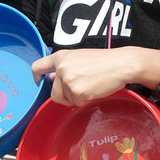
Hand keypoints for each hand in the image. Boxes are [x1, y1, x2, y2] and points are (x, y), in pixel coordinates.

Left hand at [32, 47, 148, 106]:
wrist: (122, 63)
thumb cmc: (105, 61)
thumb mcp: (80, 57)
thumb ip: (64, 67)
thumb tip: (51, 79)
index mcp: (60, 57)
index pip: (37, 67)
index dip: (37, 78)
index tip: (42, 83)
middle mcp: (61, 68)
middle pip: (53, 92)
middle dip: (64, 95)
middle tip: (80, 88)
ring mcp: (68, 80)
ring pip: (64, 99)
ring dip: (76, 97)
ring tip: (91, 85)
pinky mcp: (77, 91)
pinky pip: (77, 102)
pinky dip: (86, 99)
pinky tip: (95, 89)